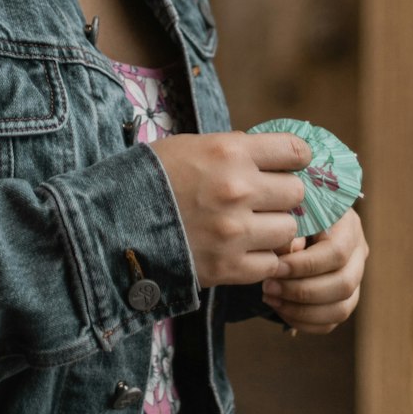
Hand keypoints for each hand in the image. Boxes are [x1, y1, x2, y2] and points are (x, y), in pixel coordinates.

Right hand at [151, 131, 311, 288]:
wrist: (115, 221)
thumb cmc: (155, 177)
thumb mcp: (194, 146)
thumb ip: (236, 151)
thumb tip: (276, 156)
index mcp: (229, 151)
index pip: (294, 151)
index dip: (297, 158)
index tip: (291, 164)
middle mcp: (238, 189)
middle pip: (296, 192)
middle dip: (283, 195)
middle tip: (266, 199)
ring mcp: (235, 231)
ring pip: (289, 230)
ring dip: (274, 228)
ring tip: (251, 226)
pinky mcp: (229, 267)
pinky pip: (271, 263)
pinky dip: (261, 258)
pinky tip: (242, 249)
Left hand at [260, 207, 367, 332]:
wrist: (290, 213)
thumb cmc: (287, 206)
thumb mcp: (287, 208)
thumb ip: (289, 227)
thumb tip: (290, 252)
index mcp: (347, 223)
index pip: (336, 253)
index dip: (305, 265)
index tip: (276, 267)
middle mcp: (358, 251)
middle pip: (343, 284)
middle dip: (302, 291)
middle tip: (268, 287)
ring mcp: (355, 277)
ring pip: (341, 308)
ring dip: (302, 310)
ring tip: (271, 299)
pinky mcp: (345, 297)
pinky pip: (332, 321)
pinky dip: (306, 322)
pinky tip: (280, 310)